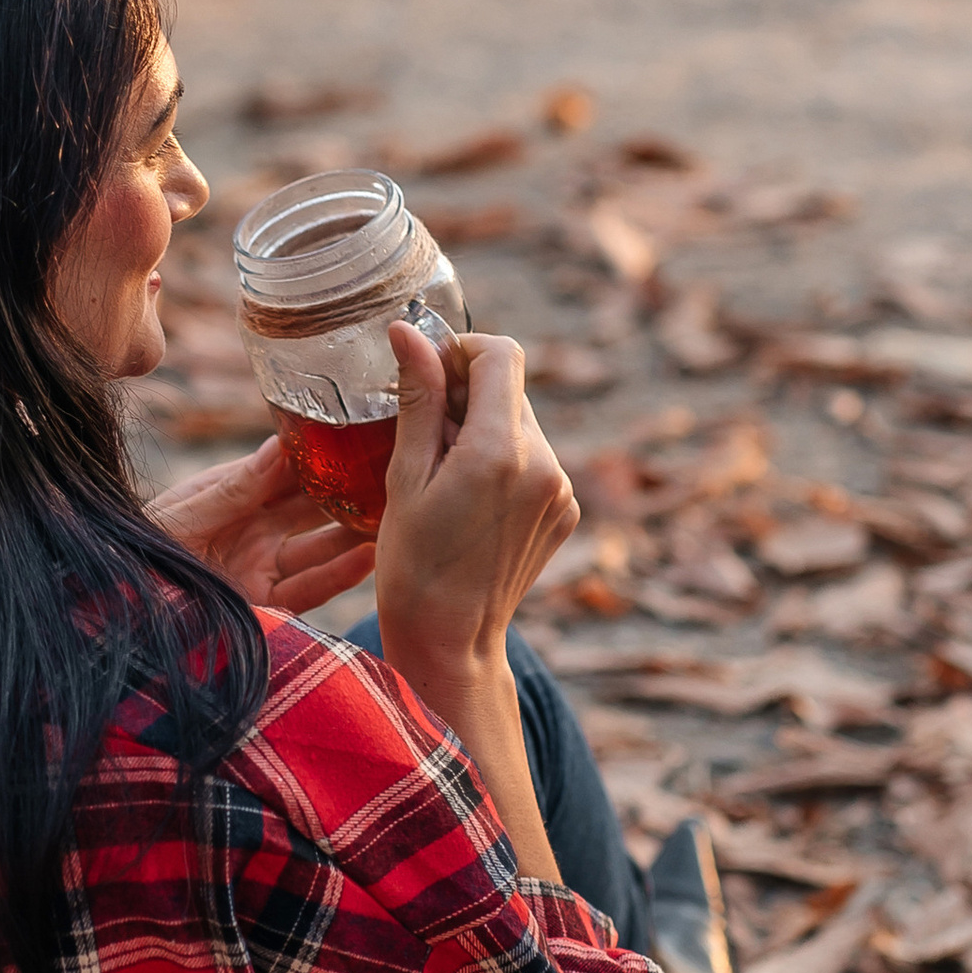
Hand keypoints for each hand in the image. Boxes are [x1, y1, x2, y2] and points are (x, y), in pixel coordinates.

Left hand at [147, 437, 377, 615]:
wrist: (122, 606)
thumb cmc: (140, 546)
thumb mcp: (185, 512)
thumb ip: (236, 486)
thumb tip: (283, 444)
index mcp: (235, 493)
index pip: (290, 467)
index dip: (325, 452)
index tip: (363, 432)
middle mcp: (256, 527)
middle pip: (314, 504)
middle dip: (352, 490)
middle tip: (396, 471)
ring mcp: (262, 565)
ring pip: (322, 545)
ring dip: (356, 531)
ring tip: (395, 514)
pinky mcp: (267, 604)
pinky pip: (311, 587)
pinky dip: (342, 574)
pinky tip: (370, 556)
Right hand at [372, 324, 577, 687]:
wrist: (450, 641)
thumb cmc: (413, 565)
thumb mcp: (405, 476)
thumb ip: (418, 398)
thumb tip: (409, 331)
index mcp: (502, 451)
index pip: (501, 354)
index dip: (461, 350)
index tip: (428, 372)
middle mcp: (546, 465)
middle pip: (512, 388)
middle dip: (468, 394)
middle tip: (424, 431)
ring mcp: (562, 490)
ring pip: (522, 423)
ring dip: (485, 428)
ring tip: (444, 473)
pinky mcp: (566, 511)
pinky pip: (535, 460)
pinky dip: (504, 461)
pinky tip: (470, 500)